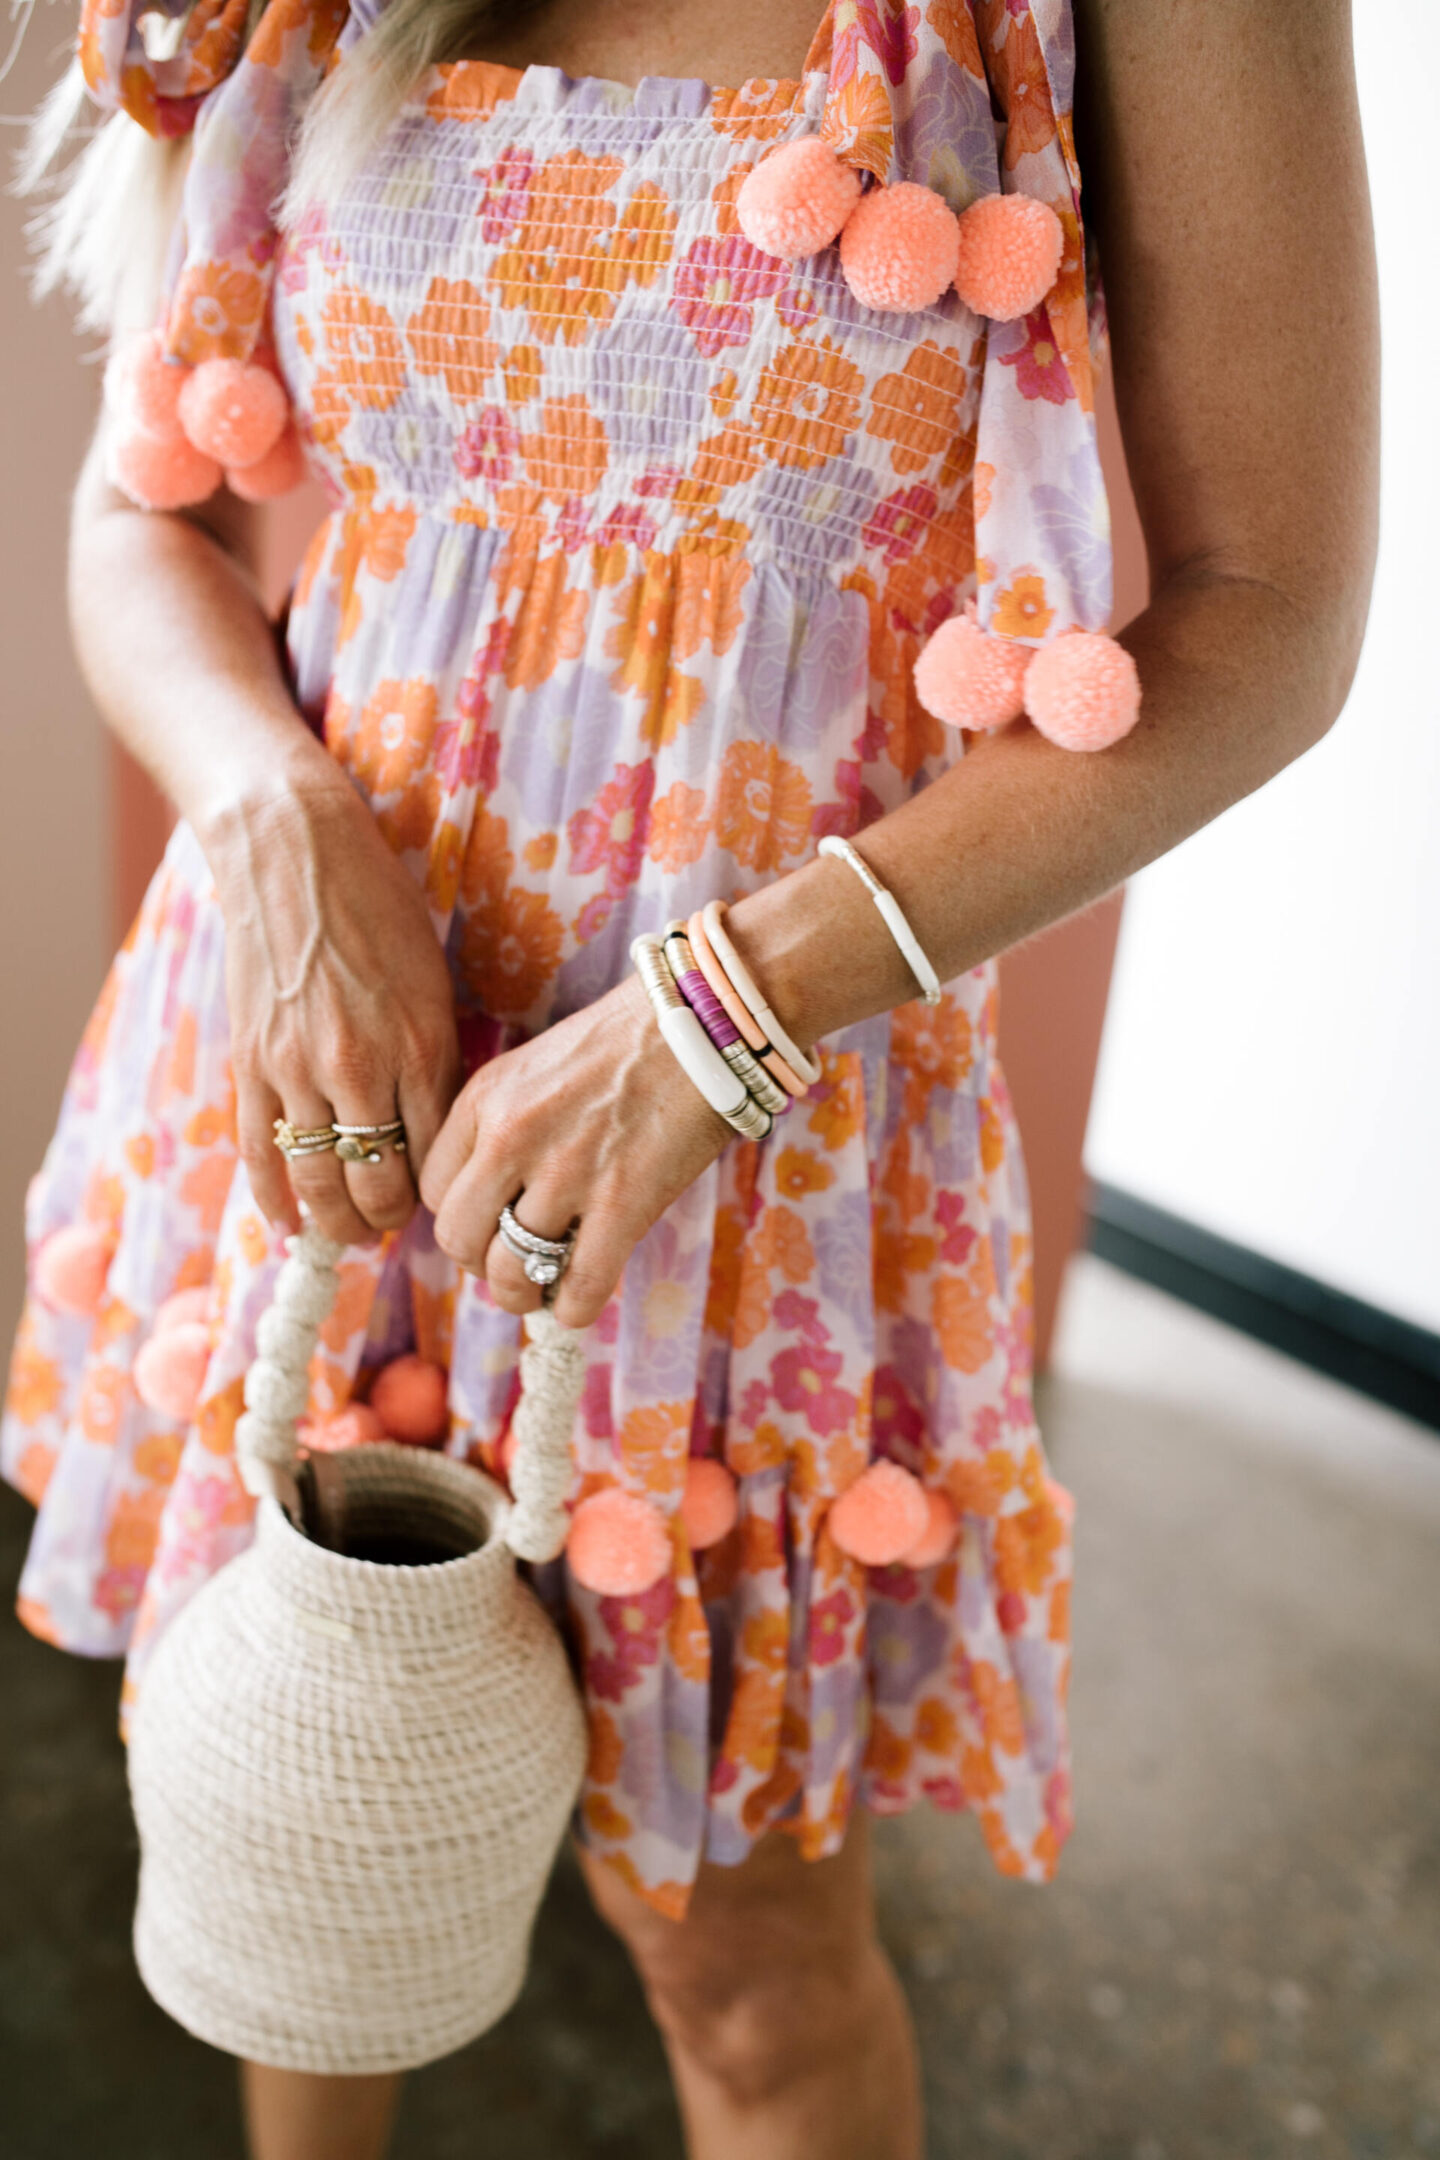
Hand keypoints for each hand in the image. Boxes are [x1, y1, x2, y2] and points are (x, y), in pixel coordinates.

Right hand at [207, 774, 460, 1243]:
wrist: (294, 851)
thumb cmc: (377, 907)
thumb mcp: (432, 981)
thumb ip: (436, 1058)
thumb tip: (441, 1131)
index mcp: (420, 1046)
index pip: (437, 1155)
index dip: (441, 1193)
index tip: (443, 1203)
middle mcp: (361, 1067)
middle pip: (380, 1182)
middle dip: (390, 1218)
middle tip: (394, 1227)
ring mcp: (298, 1068)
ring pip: (320, 1181)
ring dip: (338, 1220)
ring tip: (350, 1232)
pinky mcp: (250, 1062)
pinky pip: (259, 1154)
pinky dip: (275, 1201)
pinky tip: (288, 1226)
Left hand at [420, 974, 730, 1327]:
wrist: (702, 1020)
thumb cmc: (625, 1041)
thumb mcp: (534, 1065)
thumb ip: (503, 1122)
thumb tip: (495, 1197)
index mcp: (484, 1098)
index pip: (434, 1191)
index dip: (461, 1218)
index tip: (489, 1224)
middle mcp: (512, 1137)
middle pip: (459, 1239)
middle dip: (481, 1262)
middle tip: (512, 1261)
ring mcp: (567, 1172)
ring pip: (511, 1273)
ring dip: (523, 1293)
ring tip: (544, 1286)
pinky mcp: (623, 1203)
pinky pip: (579, 1286)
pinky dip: (573, 1309)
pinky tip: (579, 1301)